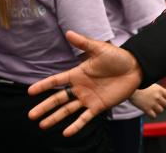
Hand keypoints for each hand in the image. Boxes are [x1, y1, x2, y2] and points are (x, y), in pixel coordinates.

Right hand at [28, 31, 142, 136]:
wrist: (136, 68)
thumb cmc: (117, 57)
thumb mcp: (99, 49)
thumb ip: (84, 43)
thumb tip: (68, 32)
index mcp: (78, 74)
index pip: (56, 81)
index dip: (43, 86)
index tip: (30, 91)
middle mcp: (80, 88)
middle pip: (58, 99)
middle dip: (45, 107)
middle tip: (31, 115)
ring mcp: (88, 98)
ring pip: (68, 110)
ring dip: (55, 118)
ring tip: (42, 125)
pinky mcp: (99, 106)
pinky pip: (85, 118)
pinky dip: (76, 125)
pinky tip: (66, 132)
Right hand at [130, 84, 165, 118]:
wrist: (130, 88)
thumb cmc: (139, 85)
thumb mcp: (151, 84)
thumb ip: (157, 89)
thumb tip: (160, 94)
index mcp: (160, 89)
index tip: (163, 99)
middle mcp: (158, 97)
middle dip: (162, 104)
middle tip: (157, 104)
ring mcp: (153, 103)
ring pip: (161, 110)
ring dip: (157, 110)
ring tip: (153, 109)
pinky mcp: (147, 109)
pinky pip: (154, 116)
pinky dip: (152, 116)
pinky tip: (149, 113)